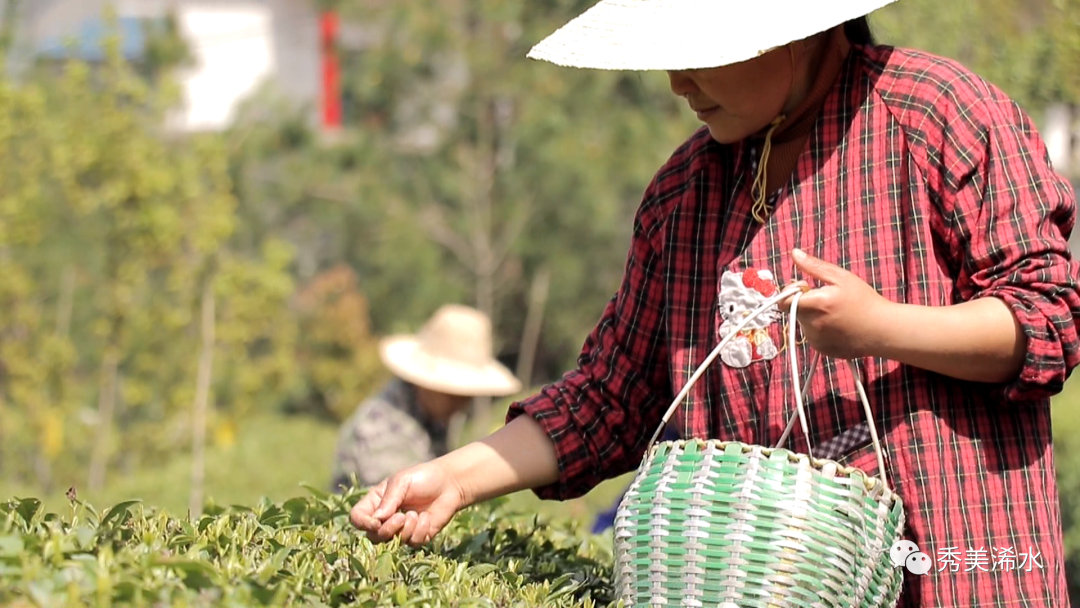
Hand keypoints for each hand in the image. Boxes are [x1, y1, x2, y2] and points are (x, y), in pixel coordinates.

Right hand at [350, 460, 466, 546]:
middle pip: (373, 536)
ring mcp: (401, 529)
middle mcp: (385, 518)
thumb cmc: (423, 478)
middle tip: (401, 516)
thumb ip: (389, 500)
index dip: (362, 523)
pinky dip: (419, 531)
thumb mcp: (402, 482)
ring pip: (393, 542)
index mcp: (376, 502)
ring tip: (416, 514)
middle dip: (387, 530)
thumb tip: (377, 520)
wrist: (450, 484)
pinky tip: (426, 518)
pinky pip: (413, 543)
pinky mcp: (418, 536)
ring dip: (406, 529)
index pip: (357, 518)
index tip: (376, 521)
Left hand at [779, 249, 895, 358]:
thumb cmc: (865, 301)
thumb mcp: (841, 277)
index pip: (782, 301)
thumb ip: (814, 266)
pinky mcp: (822, 350)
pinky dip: (820, 329)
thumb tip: (794, 253)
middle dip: (804, 302)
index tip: (807, 286)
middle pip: (793, 311)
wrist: (884, 331)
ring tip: (836, 313)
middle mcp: (812, 325)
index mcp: (815, 305)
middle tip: (826, 298)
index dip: (791, 292)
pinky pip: (813, 336)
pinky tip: (838, 325)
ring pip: (803, 323)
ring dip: (812, 316)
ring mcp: (816, 341)